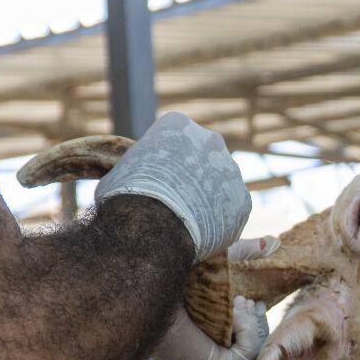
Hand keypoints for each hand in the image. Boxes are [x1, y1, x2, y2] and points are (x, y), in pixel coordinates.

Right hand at [94, 112, 251, 258]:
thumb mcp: (116, 176)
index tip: (156, 180)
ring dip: (210, 199)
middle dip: (194, 175)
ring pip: (221, 184)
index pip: (174, 138)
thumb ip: (130, 175)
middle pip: (204, 157)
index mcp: (176, 124)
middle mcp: (210, 140)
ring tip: (189, 222)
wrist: (150, 227)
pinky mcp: (243, 201)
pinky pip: (233, 211)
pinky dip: (222, 222)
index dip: (164, 161)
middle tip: (177, 200)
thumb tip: (119, 187)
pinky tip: (204, 234)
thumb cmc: (125, 198)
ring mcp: (230, 170)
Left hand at [154, 238, 272, 359]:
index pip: (242, 343)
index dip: (251, 321)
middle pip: (252, 350)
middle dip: (253, 322)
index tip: (247, 300)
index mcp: (199, 346)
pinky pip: (248, 354)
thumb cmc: (173, 274)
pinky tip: (234, 310)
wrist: (151, 286)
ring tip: (237, 302)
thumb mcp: (219, 265)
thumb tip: (273, 242)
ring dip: (251, 322)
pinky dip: (247, 329)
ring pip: (253, 352)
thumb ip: (245, 254)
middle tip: (241, 301)